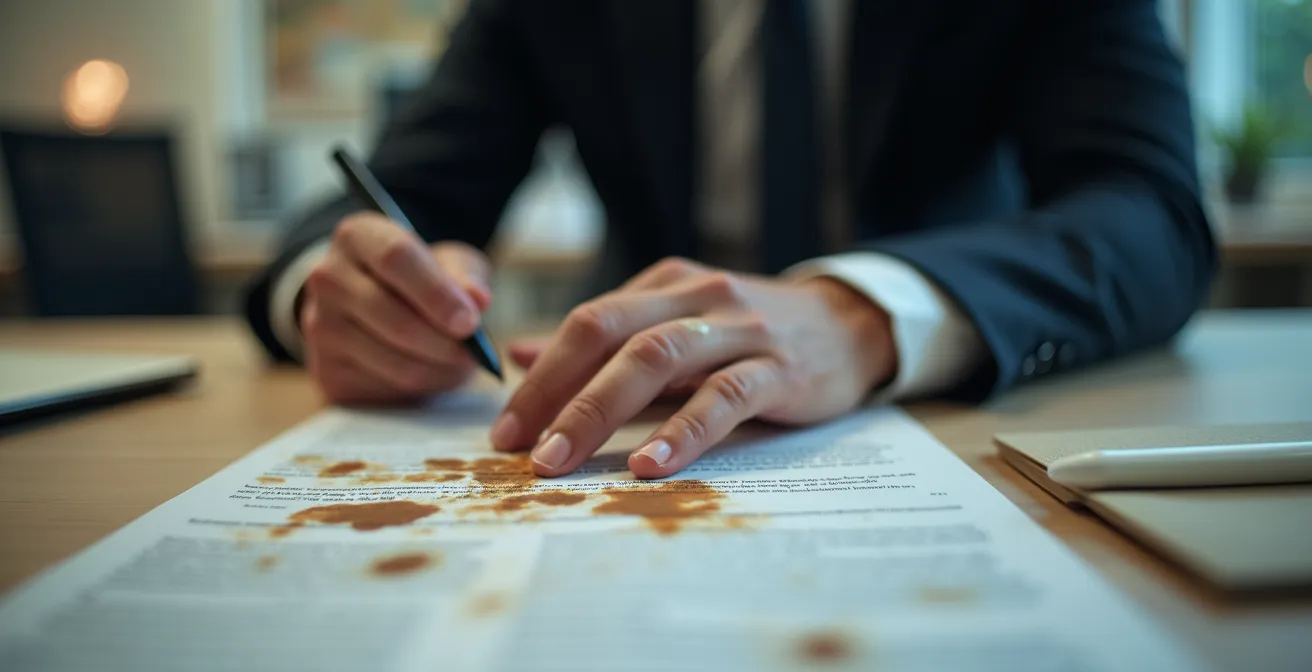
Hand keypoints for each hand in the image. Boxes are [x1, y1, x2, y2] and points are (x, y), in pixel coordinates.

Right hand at [300, 212, 490, 404]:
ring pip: (393, 360)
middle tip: (475, 352)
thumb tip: (478, 300)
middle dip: (444, 342)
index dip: (436, 293)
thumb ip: (465, 276)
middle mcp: (328, 278)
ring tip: (461, 362)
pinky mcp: (328, 371)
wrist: (375, 306)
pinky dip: (422, 386)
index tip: (469, 322)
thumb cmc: (420, 278)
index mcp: (358, 236)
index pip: (395, 258)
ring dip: (439, 369)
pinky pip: (386, 388)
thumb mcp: (448, 262)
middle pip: (393, 317)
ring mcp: (320, 327)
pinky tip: (435, 371)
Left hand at [489, 257, 897, 477]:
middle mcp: (697, 296)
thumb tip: (521, 354)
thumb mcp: (675, 322)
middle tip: (520, 449)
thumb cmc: (751, 334)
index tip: (506, 428)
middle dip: (555, 392)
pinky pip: (723, 398)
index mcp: (664, 284)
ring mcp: (739, 329)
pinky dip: (682, 432)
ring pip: (656, 359)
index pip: (587, 322)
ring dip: (599, 410)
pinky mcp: (779, 369)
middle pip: (608, 332)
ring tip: (562, 459)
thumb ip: (606, 339)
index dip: (540, 374)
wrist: (850, 325)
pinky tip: (649, 464)